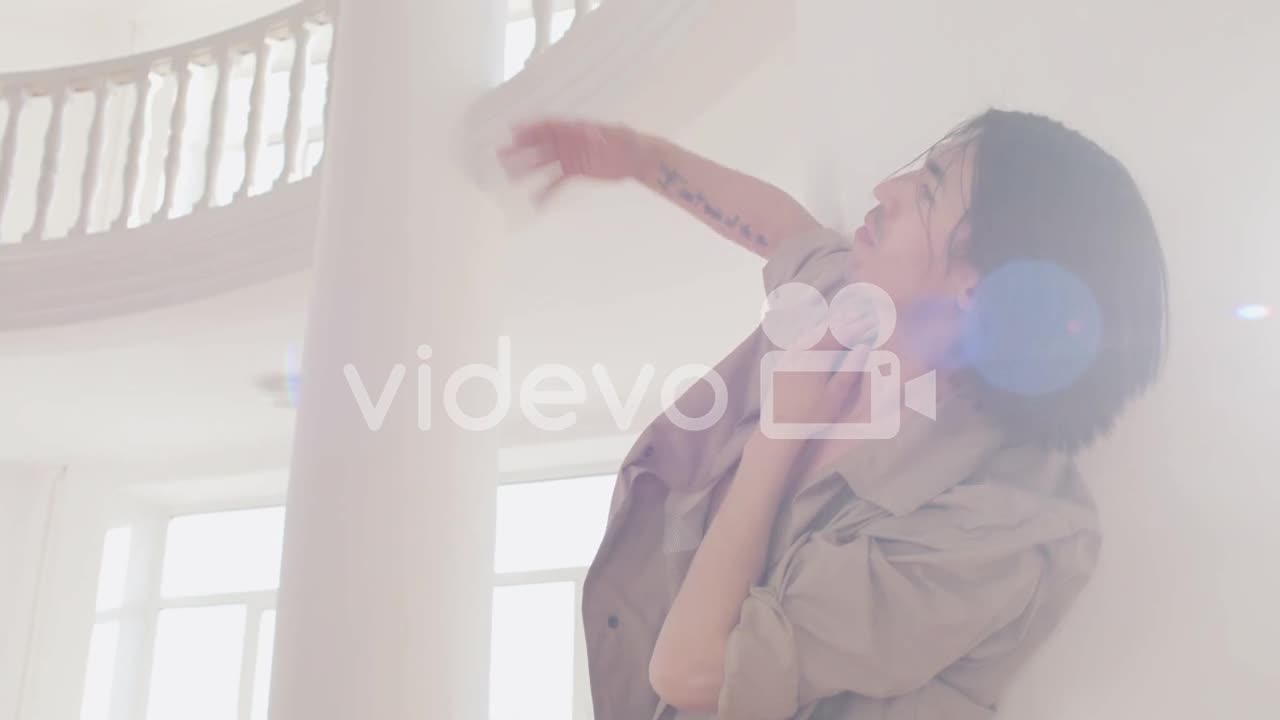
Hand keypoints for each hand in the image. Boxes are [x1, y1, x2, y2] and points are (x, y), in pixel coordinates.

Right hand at [496, 118, 644, 205]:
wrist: (636, 159)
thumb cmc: (627, 142)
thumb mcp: (617, 134)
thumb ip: (602, 134)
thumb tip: (590, 132)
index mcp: (575, 128)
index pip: (549, 126)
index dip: (531, 128)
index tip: (514, 132)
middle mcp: (568, 142)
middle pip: (540, 145)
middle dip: (521, 149)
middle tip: (502, 155)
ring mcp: (570, 157)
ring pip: (543, 163)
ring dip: (527, 169)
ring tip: (510, 177)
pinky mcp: (575, 172)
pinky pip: (556, 182)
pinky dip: (546, 192)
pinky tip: (536, 202)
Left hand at [762, 315, 877, 435]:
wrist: (779, 428)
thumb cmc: (811, 415)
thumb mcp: (835, 395)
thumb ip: (850, 370)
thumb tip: (863, 348)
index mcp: (815, 357)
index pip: (840, 336)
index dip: (858, 327)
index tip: (872, 321)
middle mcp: (800, 351)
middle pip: (826, 329)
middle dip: (844, 321)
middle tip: (861, 313)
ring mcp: (788, 355)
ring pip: (812, 332)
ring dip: (829, 325)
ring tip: (844, 319)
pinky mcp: (781, 362)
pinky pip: (800, 340)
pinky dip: (814, 333)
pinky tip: (818, 333)